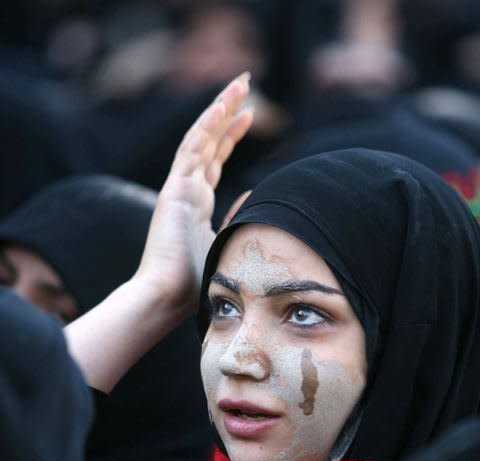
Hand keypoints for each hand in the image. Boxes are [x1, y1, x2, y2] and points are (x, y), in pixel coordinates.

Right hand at [135, 72, 252, 316]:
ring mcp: (178, 189)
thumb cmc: (195, 283)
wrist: (167, 297)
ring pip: (201, 139)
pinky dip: (207, 127)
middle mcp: (186, 192)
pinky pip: (192, 150)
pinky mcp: (174, 191)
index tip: (248, 116)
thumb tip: (252, 195)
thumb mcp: (224, 243)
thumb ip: (236, 217)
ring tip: (241, 84)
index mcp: (196, 206)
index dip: (230, 137)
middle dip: (227, 114)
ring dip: (220, 110)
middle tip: (245, 86)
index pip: (214, 162)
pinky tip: (222, 106)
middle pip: (208, 143)